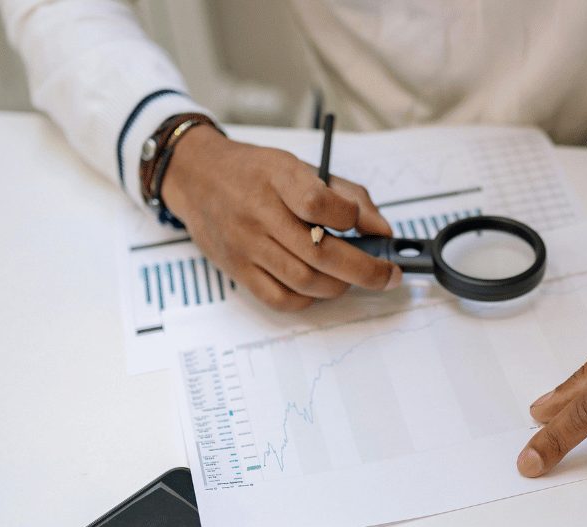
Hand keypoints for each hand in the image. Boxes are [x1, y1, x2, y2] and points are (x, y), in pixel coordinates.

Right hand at [162, 127, 401, 310]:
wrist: (196, 177)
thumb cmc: (255, 173)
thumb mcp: (299, 167)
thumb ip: (347, 195)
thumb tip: (383, 231)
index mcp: (279, 177)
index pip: (318, 203)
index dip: (350, 219)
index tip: (366, 226)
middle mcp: (260, 212)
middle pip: (321, 253)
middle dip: (365, 270)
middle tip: (389, 275)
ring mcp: (247, 244)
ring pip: (305, 280)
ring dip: (340, 286)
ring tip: (352, 278)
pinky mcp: (237, 269)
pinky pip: (280, 298)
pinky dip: (309, 299)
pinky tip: (319, 287)